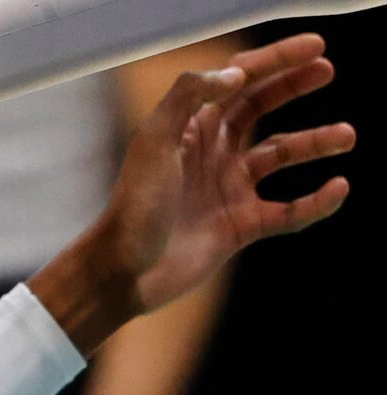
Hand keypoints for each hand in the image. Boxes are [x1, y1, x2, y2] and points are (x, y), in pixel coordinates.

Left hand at [76, 35, 352, 327]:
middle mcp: (212, 156)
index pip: (239, 84)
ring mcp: (227, 191)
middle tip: (326, 70)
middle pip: (261, 110)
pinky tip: (338, 188)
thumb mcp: (154, 141)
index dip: (275, 62)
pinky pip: (287, 212)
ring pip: (281, 157)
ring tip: (347, 135)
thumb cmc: (133, 207)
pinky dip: (314, 202)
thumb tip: (235, 74)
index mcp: (192, 131)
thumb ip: (189, 96)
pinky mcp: (239, 228)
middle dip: (293, 87)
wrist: (123, 272)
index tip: (315, 47)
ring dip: (314, 143)